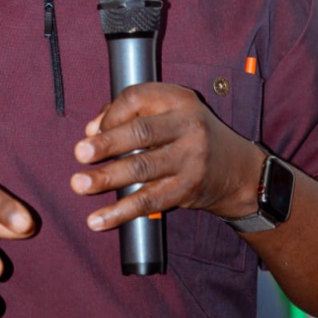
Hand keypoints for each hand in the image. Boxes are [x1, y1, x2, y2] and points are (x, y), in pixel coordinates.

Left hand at [70, 82, 263, 231]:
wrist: (238, 169)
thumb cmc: (191, 134)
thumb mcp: (169, 111)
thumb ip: (130, 114)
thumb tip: (91, 130)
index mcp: (179, 99)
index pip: (138, 97)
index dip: (111, 113)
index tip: (91, 130)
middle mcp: (188, 126)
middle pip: (141, 132)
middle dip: (107, 143)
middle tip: (80, 153)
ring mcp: (190, 159)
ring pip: (143, 168)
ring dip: (107, 178)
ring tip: (80, 184)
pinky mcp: (187, 189)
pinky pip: (149, 201)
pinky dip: (121, 212)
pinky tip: (98, 220)